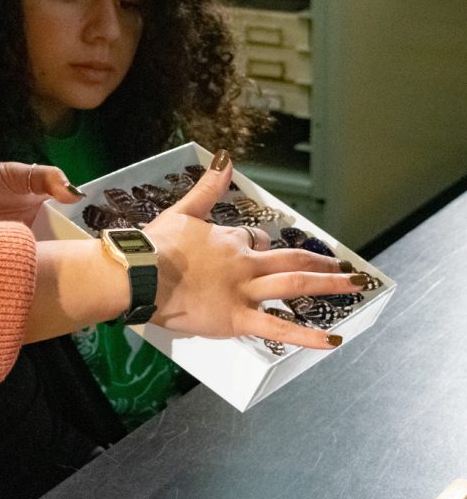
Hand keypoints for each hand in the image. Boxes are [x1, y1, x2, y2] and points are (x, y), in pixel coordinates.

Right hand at [144, 156, 360, 349]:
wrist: (141, 274)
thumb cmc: (156, 245)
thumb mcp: (183, 211)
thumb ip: (208, 188)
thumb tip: (224, 158)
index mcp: (230, 239)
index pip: (256, 240)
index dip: (262, 245)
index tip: (262, 251)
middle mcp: (244, 263)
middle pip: (292, 260)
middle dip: (323, 263)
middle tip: (348, 269)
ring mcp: (243, 291)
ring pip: (294, 286)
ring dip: (328, 286)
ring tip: (356, 288)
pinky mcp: (236, 318)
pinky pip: (277, 328)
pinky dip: (307, 336)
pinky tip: (331, 340)